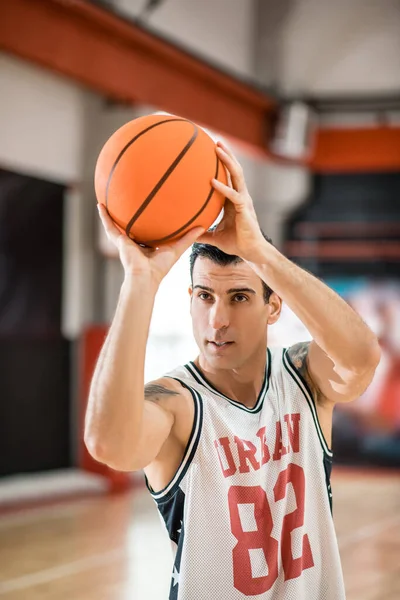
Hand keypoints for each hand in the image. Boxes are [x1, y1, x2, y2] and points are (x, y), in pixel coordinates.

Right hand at [97, 204, 203, 284]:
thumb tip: (203, 227)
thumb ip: (188, 238)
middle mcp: (135, 242)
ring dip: (111, 214)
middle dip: (129, 216)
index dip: (148, 222)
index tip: (150, 211)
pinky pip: (109, 227)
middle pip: (131, 226)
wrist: (145, 277)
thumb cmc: (160, 268)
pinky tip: (100, 205)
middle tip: (127, 201)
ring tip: (106, 200)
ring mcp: (125, 241)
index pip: (147, 231)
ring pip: (116, 225)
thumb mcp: (176, 249)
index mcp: (147, 245)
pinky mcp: (119, 241)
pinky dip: (104, 217)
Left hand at [198, 141, 266, 260]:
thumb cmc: (235, 243)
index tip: (213, 151)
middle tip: (216, 141)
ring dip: (228, 161)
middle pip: (235, 170)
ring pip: (237, 176)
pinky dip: (223, 188)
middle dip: (227, 155)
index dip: (223, 164)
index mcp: (234, 200)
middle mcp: (241, 196)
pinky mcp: (245, 210)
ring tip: (218, 149)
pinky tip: (212, 181)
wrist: (250, 252)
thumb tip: (185, 234)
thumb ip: (201, 232)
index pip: (230, 177)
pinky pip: (233, 196)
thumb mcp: (214, 237)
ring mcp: (244, 201)